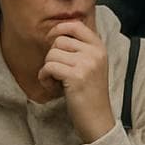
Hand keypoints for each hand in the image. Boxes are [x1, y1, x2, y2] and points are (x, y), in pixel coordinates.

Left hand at [39, 19, 112, 142]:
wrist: (98, 119)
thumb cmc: (90, 93)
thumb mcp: (92, 66)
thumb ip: (80, 49)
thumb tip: (55, 35)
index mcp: (99, 47)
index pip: (76, 25)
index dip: (59, 29)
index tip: (51, 39)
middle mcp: (95, 53)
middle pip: (59, 40)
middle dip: (51, 55)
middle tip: (57, 71)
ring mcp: (87, 64)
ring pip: (52, 54)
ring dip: (47, 68)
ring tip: (56, 81)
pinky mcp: (76, 76)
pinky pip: (49, 67)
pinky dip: (44, 77)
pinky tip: (52, 86)